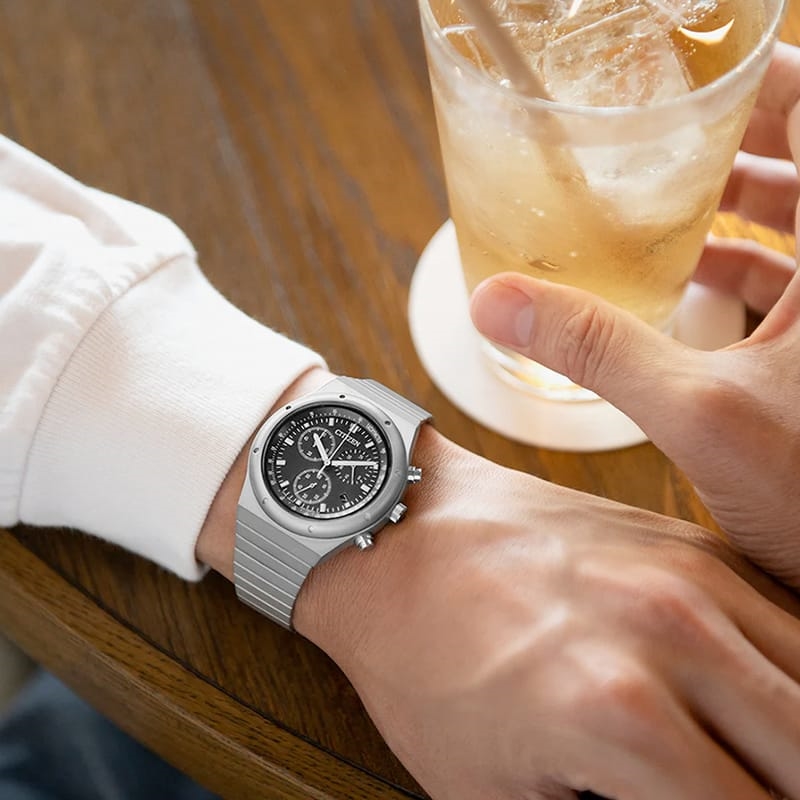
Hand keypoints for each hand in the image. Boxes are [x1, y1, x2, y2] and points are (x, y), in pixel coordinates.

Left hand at [296, 431, 799, 799]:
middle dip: (780, 788)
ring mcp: (692, 576)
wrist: (404, 533)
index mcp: (620, 716)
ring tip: (753, 758)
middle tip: (731, 787)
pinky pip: (790, 623)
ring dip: (791, 739)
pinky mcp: (693, 544)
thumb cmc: (424, 658)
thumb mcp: (489, 791)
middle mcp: (674, 637)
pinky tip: (756, 703)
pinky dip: (788, 675)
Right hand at [470, 43, 799, 587]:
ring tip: (651, 203)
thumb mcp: (697, 413)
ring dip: (724, 211)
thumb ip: (594, 349)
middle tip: (652, 131)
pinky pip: (778, 287)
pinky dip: (728, 274)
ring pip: (786, 230)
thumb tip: (496, 301)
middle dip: (728, 142)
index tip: (695, 69)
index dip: (766, 80)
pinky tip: (675, 286)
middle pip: (797, 167)